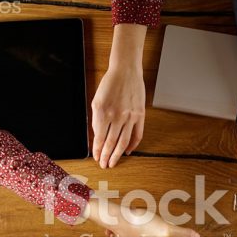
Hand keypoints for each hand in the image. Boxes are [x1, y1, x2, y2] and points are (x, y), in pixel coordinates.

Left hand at [91, 24, 147, 168]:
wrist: (126, 71)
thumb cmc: (110, 84)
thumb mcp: (96, 101)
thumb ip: (97, 119)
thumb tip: (98, 137)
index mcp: (103, 112)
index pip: (99, 138)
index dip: (97, 150)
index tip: (96, 157)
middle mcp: (116, 116)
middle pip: (111, 143)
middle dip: (106, 156)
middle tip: (104, 165)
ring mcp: (130, 116)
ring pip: (123, 141)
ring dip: (117, 154)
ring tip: (113, 162)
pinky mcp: (140, 115)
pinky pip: (137, 134)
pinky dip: (132, 145)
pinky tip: (128, 151)